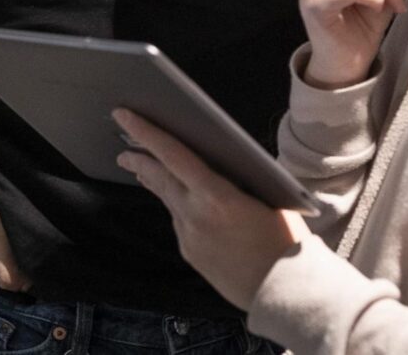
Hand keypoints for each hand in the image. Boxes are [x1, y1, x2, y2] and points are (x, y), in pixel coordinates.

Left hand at [113, 109, 305, 309]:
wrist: (283, 290)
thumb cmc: (284, 240)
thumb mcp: (266, 196)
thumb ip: (235, 178)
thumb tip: (215, 162)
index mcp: (216, 196)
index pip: (173, 155)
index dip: (146, 133)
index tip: (125, 116)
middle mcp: (195, 215)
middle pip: (159, 177)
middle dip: (138, 159)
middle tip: (123, 149)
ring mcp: (189, 236)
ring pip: (167, 200)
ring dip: (155, 181)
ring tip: (142, 169)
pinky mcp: (190, 253)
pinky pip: (179, 223)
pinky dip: (179, 208)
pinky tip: (182, 204)